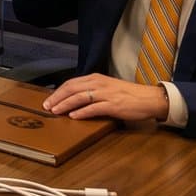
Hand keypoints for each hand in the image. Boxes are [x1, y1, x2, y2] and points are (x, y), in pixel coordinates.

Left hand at [43, 73, 167, 121]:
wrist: (149, 98)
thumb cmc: (128, 94)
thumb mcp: (107, 87)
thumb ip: (92, 90)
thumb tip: (74, 98)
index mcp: (95, 78)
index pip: (71, 83)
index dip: (58, 92)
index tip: (49, 100)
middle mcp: (98, 84)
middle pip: (71, 88)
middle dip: (57, 98)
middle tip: (47, 107)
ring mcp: (105, 94)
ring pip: (79, 97)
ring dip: (65, 104)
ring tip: (55, 111)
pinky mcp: (113, 105)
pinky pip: (93, 108)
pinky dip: (82, 112)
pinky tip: (74, 116)